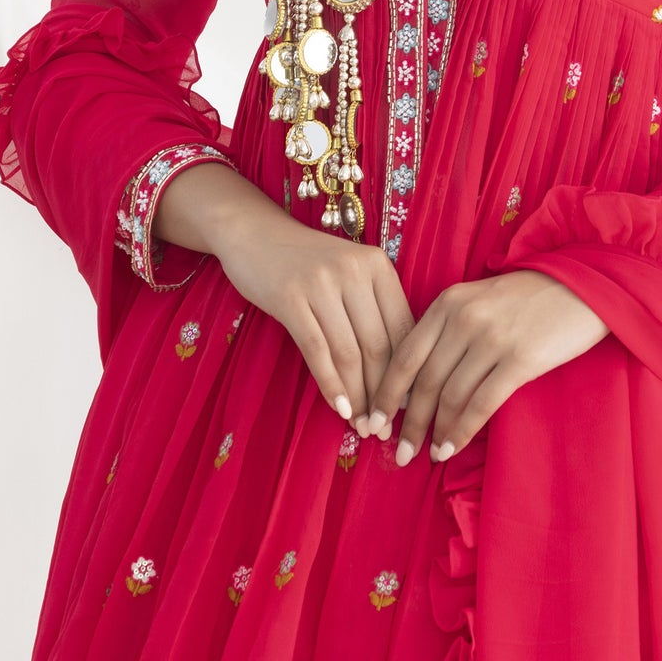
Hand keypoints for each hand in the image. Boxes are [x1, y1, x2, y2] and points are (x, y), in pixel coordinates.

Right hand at [216, 207, 414, 432]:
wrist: (255, 233)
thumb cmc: (307, 262)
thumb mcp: (349, 275)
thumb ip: (372, 311)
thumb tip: (397, 375)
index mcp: (378, 266)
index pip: (402, 329)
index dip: (407, 373)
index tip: (407, 407)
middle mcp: (355, 271)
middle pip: (379, 345)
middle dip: (383, 393)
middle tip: (382, 427)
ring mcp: (322, 283)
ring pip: (350, 352)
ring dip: (358, 395)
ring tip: (361, 425)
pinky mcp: (290, 298)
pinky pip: (317, 350)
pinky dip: (330, 384)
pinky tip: (338, 408)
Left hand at [360, 270, 609, 465]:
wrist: (582, 286)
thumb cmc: (528, 298)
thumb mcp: (479, 301)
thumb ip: (447, 330)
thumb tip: (418, 383)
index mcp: (447, 303)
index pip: (405, 354)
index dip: (386, 393)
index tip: (374, 421)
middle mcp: (463, 319)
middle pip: (424, 381)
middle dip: (408, 422)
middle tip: (399, 451)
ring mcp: (491, 339)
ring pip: (450, 396)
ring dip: (435, 432)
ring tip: (428, 455)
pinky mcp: (519, 360)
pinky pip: (481, 404)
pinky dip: (462, 431)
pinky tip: (452, 447)